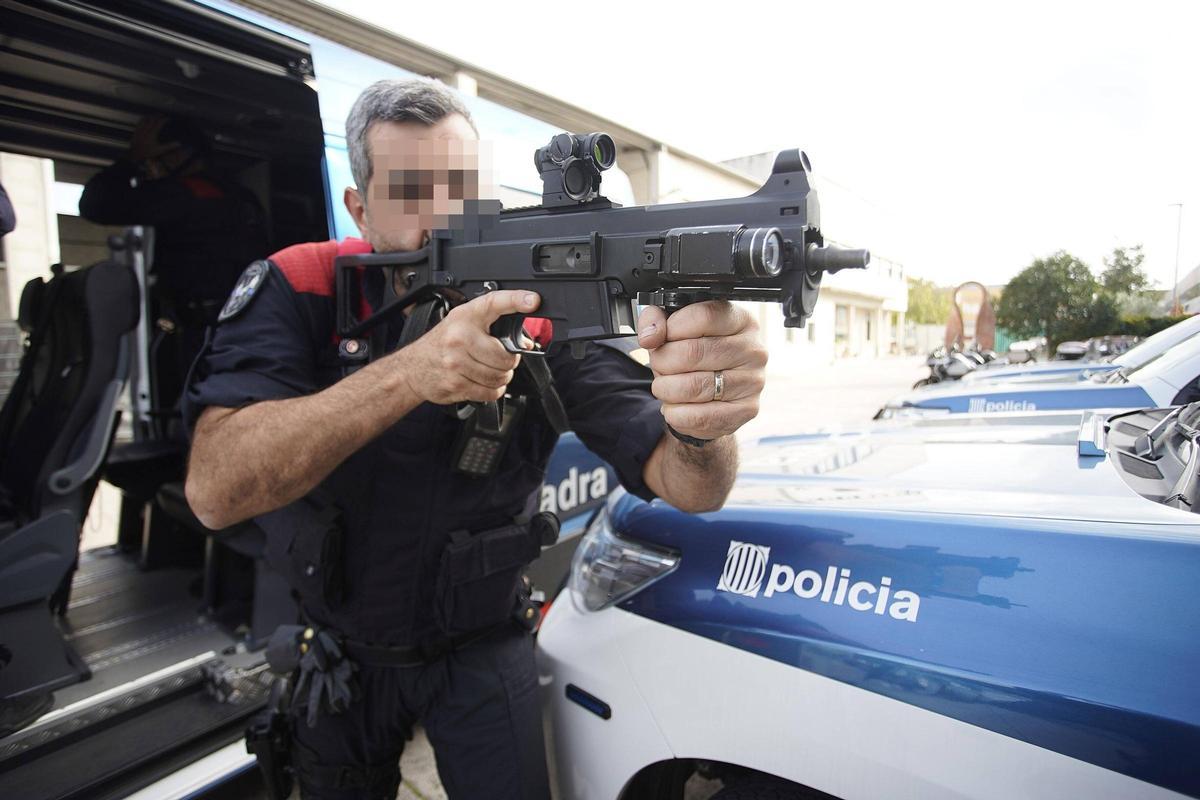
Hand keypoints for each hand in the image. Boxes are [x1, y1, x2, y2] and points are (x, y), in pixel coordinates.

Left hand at [128, 116, 169, 163]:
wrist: (136, 154)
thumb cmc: (148, 153)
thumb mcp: (160, 150)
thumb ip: (169, 146)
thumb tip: (179, 144)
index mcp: (152, 133)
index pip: (159, 123)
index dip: (164, 120)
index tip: (168, 118)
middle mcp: (146, 130)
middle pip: (152, 119)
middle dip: (158, 116)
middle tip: (162, 115)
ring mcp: (140, 129)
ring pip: (145, 119)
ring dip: (150, 116)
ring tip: (154, 115)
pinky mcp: (136, 131)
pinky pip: (139, 122)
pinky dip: (143, 119)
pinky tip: (144, 119)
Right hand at [392, 290, 539, 404]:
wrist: (412, 368)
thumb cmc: (442, 344)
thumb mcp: (462, 324)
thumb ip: (492, 328)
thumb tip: (525, 342)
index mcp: (465, 317)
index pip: (493, 303)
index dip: (515, 300)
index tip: (533, 300)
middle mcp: (460, 337)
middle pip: (505, 356)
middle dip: (509, 362)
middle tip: (501, 359)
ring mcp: (456, 363)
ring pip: (500, 377)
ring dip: (501, 377)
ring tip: (489, 371)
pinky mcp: (456, 384)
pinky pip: (490, 392)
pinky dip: (492, 390)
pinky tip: (482, 382)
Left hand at [638, 301, 766, 440]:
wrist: (714, 395)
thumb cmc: (695, 356)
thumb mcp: (674, 329)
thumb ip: (656, 320)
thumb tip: (650, 336)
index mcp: (740, 320)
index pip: (704, 316)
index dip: (671, 328)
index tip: (659, 338)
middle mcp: (753, 349)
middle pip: (693, 352)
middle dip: (663, 361)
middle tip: (659, 365)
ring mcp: (753, 381)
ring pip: (693, 387)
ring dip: (666, 389)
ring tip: (666, 386)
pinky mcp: (747, 410)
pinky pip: (700, 416)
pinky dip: (676, 413)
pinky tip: (675, 406)